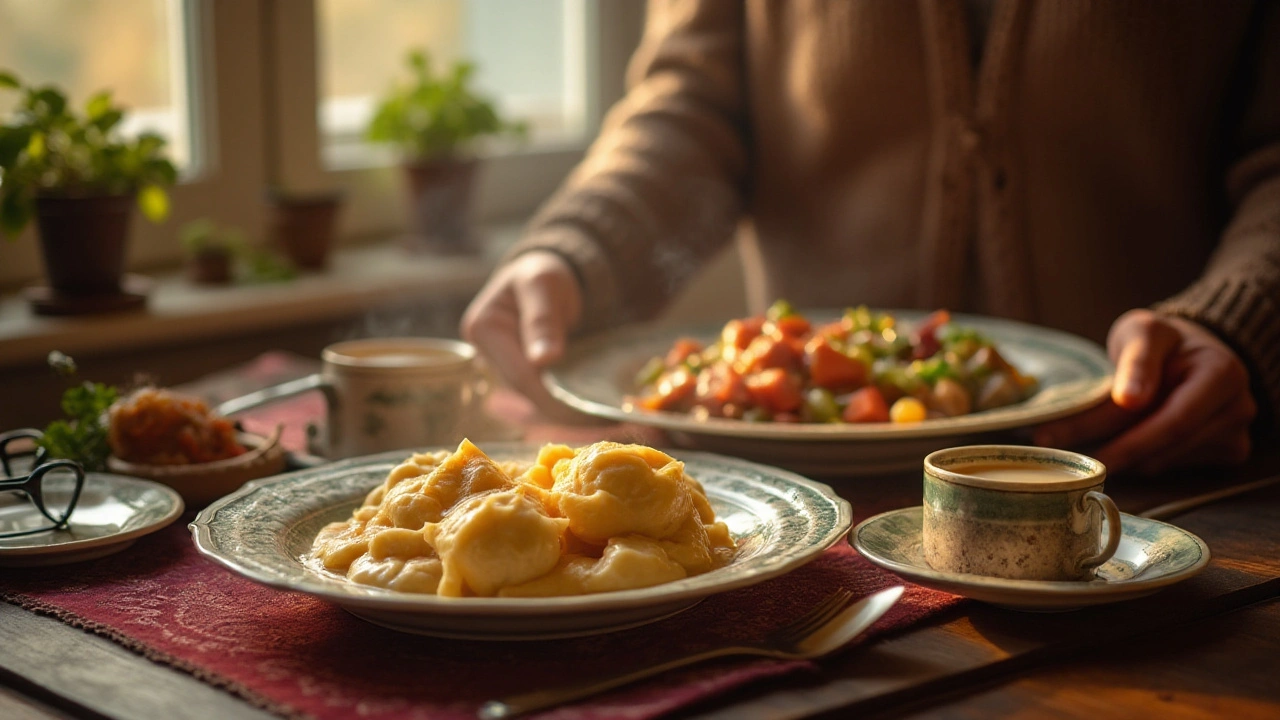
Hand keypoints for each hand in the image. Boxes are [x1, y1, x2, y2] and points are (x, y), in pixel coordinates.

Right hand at [461, 251, 588, 421]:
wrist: (544, 273)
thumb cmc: (544, 273)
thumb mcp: (544, 285)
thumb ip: (543, 320)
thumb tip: (543, 360)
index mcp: (482, 327)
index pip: (519, 374)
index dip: (551, 395)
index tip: (586, 410)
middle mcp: (483, 352)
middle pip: (524, 390)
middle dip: (560, 406)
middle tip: (602, 418)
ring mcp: (497, 365)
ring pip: (531, 397)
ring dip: (562, 407)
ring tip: (600, 416)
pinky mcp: (513, 372)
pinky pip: (537, 393)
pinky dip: (560, 401)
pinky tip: (587, 409)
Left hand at [1033, 309, 1255, 474]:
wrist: (1192, 350)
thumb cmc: (1163, 339)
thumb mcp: (1143, 332)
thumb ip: (1137, 361)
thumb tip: (1129, 399)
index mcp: (1222, 375)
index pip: (1173, 421)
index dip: (1129, 443)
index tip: (1084, 454)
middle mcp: (1237, 409)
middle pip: (1166, 446)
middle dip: (1113, 453)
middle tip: (1065, 460)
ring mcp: (1235, 434)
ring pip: (1164, 461)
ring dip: (1123, 457)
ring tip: (1085, 446)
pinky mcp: (1226, 452)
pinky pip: (1171, 465)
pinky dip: (1140, 458)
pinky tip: (1120, 443)